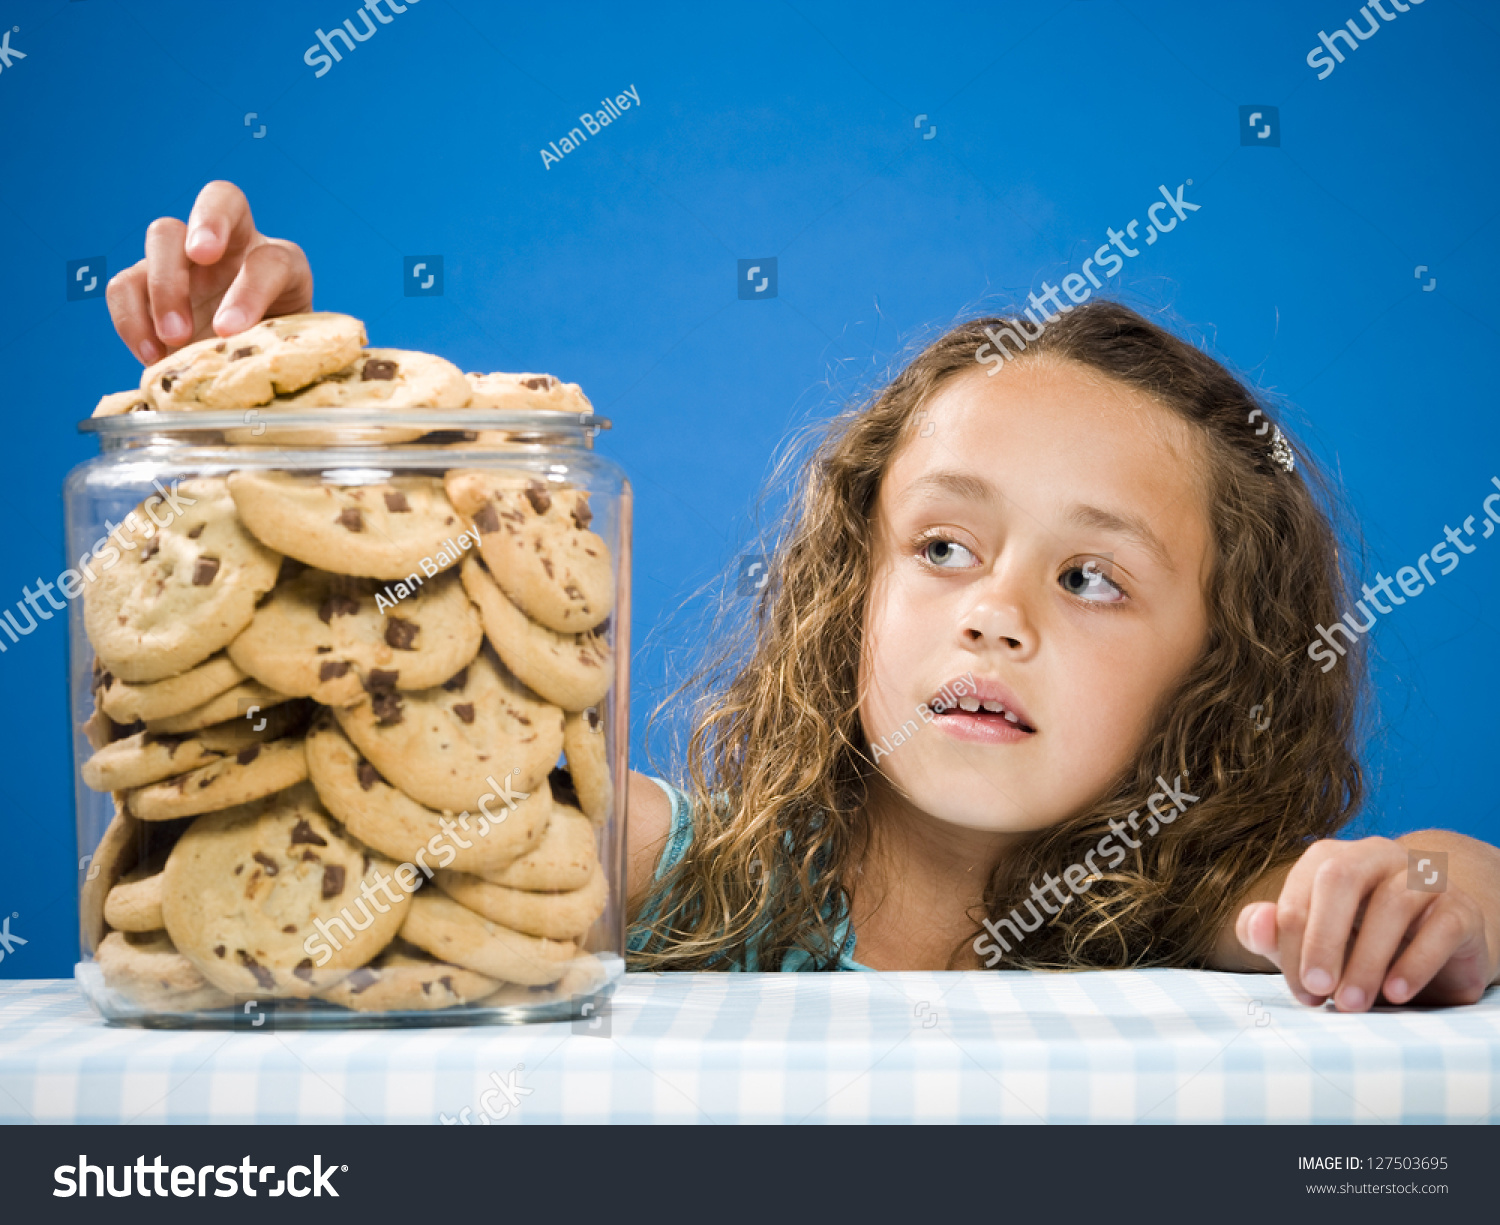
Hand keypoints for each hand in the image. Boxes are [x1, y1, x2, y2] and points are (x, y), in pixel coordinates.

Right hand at [107, 180, 312, 365]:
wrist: (235, 377)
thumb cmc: (265, 363)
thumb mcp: (281, 357)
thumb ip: (274, 351)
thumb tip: (245, 356)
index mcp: (279, 266)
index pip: (272, 258)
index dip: (252, 288)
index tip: (229, 327)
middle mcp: (234, 249)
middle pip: (221, 202)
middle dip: (209, 225)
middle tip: (200, 258)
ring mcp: (186, 261)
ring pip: (163, 234)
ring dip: (164, 284)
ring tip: (174, 338)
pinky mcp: (146, 284)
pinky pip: (124, 284)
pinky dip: (130, 318)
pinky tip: (151, 356)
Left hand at [1235, 835, 1497, 1010]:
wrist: (1435, 950)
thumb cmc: (1358, 944)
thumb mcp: (1310, 943)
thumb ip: (1272, 934)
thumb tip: (1256, 923)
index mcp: (1330, 859)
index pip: (1299, 893)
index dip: (1292, 944)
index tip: (1301, 990)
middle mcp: (1376, 855)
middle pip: (1340, 878)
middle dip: (1323, 938)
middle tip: (1317, 990)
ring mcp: (1422, 877)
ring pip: (1393, 902)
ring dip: (1367, 959)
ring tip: (1352, 1004)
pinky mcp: (1461, 908)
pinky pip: (1442, 927)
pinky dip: (1415, 962)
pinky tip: (1396, 993)